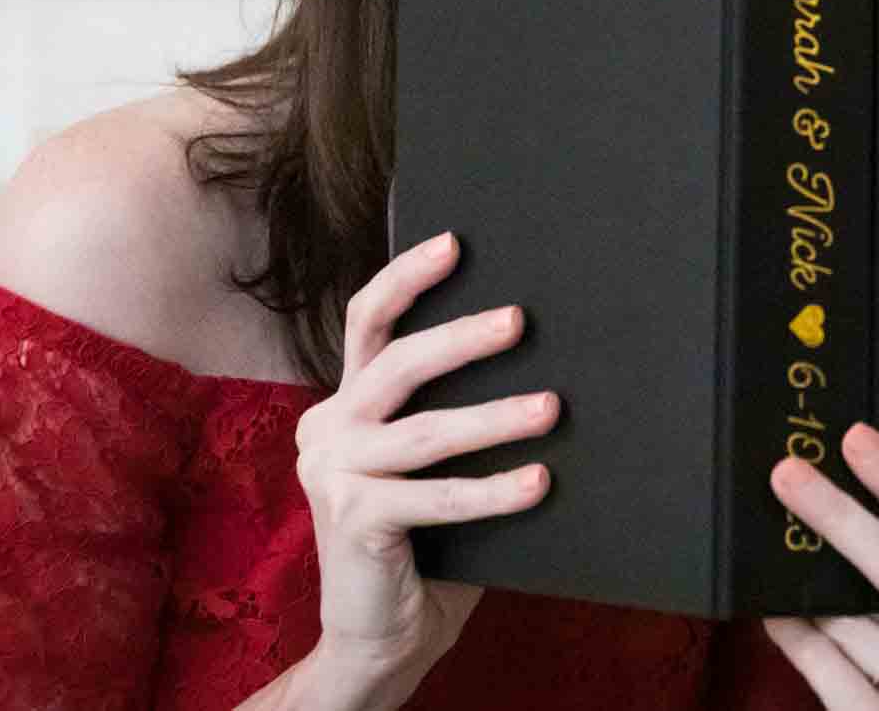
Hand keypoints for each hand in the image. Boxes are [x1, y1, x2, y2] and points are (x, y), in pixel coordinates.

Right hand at [290, 232, 558, 708]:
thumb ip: (455, 414)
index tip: (456, 243)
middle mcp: (326, 430)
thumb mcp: (433, 466)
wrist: (380, 634)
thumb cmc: (425, 543)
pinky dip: (492, 491)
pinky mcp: (354, 522)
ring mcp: (333, 476)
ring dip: (494, 418)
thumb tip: (541, 362)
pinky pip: (436, 499)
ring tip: (552, 407)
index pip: (368, 323)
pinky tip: (539, 482)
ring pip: (424, 432)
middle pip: (395, 365)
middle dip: (460, 338)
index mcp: (343, 405)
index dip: (407, 278)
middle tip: (519, 321)